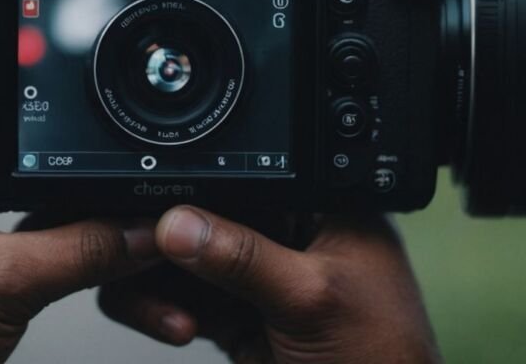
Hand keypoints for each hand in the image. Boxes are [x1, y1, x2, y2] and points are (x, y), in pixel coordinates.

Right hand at [99, 207, 440, 363]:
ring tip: (152, 289)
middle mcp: (283, 236)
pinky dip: (161, 307)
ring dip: (159, 275)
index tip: (160, 203)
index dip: (200, 187)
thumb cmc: (382, 360)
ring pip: (185, 259)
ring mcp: (256, 278)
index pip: (246, 180)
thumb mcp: (311, 296)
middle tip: (143, 247)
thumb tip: (180, 224)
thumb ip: (244, 257)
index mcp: (318, 208)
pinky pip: (181, 298)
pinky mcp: (235, 316)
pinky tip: (169, 320)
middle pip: (206, 216)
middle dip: (170, 234)